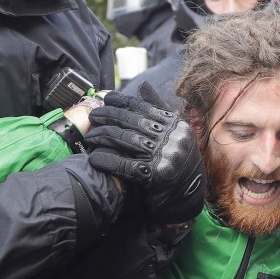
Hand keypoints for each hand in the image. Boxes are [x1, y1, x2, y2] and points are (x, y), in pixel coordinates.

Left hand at [84, 82, 205, 224]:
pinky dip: (107, 160)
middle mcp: (170, 137)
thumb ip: (158, 108)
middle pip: (131, 122)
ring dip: (103, 137)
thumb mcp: (175, 131)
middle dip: (107, 117)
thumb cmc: (180, 159)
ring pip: (125, 140)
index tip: (106, 99)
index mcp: (174, 124)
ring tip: (89, 137)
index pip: (143, 108)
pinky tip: (94, 157)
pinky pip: (124, 164)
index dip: (122, 101)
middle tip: (91, 116)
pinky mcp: (154, 175)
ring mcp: (163, 156)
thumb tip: (143, 85)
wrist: (189, 193)